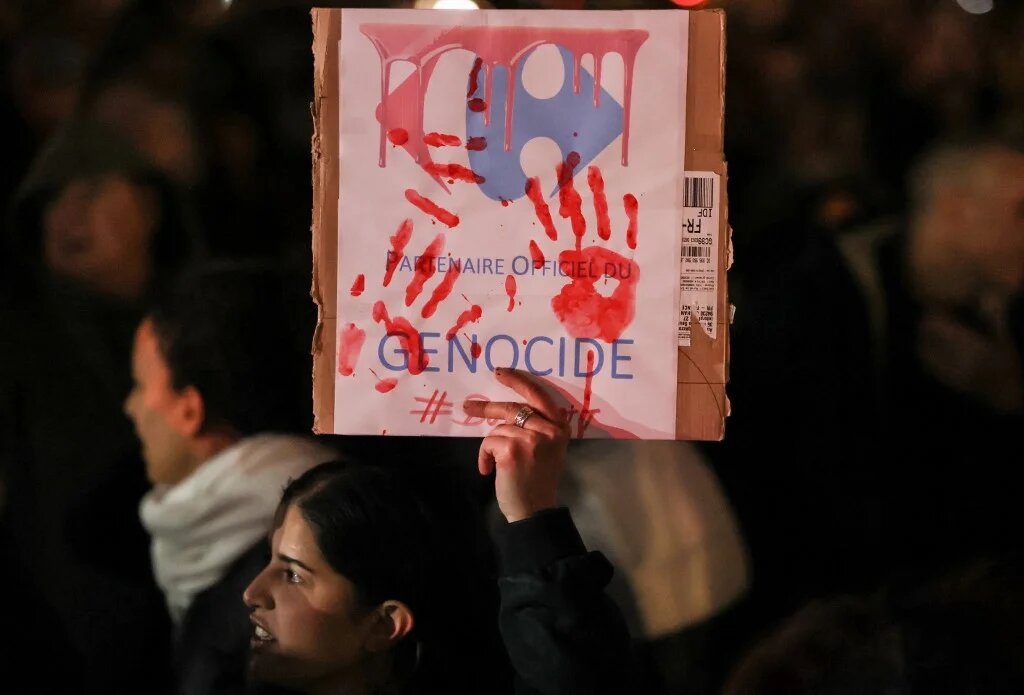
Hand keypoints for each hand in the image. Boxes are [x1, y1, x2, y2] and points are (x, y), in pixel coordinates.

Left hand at [463, 368, 569, 521]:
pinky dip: (484, 456)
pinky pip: (488, 442)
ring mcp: (531, 439)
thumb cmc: (537, 482)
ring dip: (491, 446)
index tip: (500, 373)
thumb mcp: (547, 449)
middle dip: (487, 408)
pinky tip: (489, 471)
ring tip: (494, 464)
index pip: (539, 395)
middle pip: (512, 408)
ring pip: (498, 428)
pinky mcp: (512, 449)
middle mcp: (549, 430)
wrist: (534, 511)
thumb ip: (536, 427)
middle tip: (468, 407)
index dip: (518, 381)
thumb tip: (505, 410)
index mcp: (560, 428)